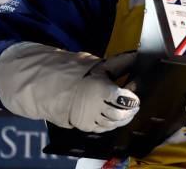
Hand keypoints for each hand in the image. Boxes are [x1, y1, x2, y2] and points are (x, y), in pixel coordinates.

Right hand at [0, 43, 139, 133]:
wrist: (50, 85)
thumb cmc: (77, 72)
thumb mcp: (99, 64)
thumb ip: (118, 64)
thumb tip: (136, 56)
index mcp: (100, 89)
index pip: (123, 99)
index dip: (132, 99)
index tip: (135, 95)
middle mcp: (95, 106)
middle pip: (121, 114)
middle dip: (130, 109)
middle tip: (134, 103)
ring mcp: (89, 118)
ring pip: (113, 123)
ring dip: (124, 117)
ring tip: (127, 109)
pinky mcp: (85, 125)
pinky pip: (104, 128)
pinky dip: (113, 123)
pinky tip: (115, 116)